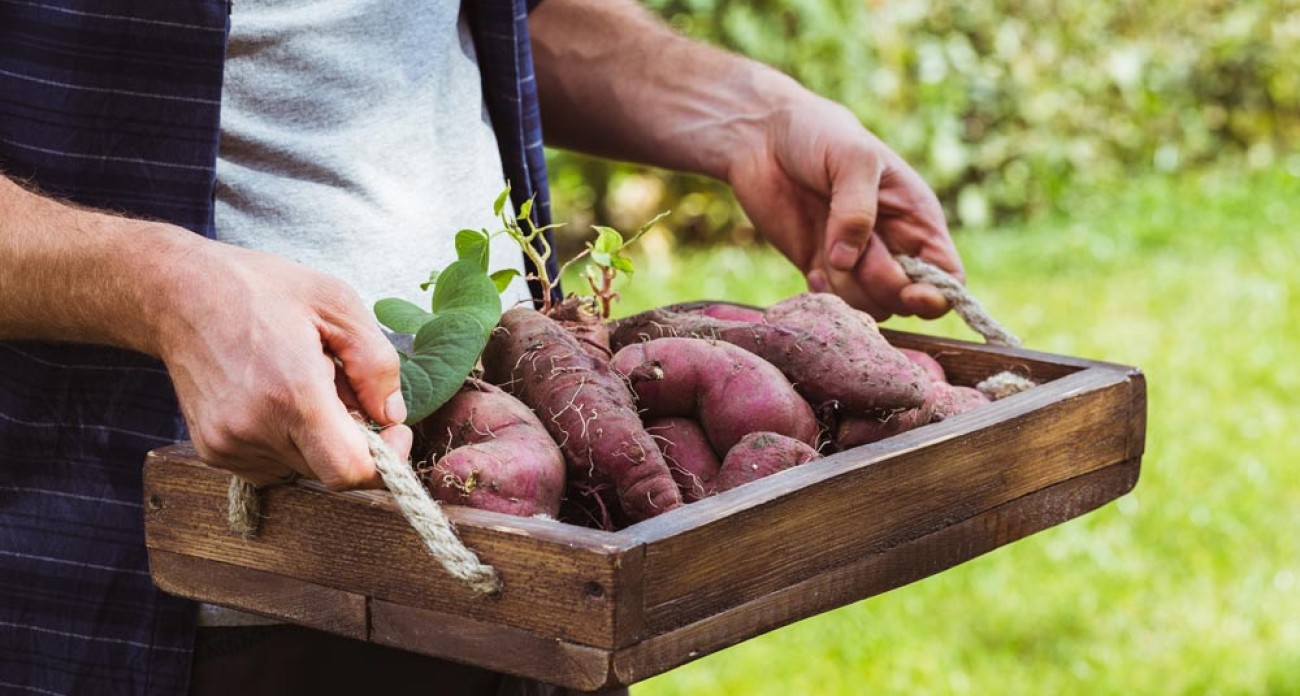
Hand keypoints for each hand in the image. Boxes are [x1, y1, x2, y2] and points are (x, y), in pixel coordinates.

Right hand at [155, 239, 411, 489]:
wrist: (178, 293)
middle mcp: (255, 429)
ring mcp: (228, 445)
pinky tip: (273, 397)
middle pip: (330, 469)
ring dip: (316, 438)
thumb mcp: (338, 304)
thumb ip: (377, 364)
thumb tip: (392, 415)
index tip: (392, 431)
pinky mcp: (211, 451)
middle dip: (350, 438)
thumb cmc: (261, 290)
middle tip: (338, 386)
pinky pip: (271, 464)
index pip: (349, 471)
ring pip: (302, 468)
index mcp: (293, 393)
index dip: (384, 462)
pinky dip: (286, 441)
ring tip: (297, 384)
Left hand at [726, 93, 963, 320]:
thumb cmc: (819, 134)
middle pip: (905, 299)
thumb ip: (857, 209)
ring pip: (870, 308)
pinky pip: (835, 305)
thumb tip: (847, 261)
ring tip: (826, 249)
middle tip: (853, 248)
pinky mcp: (821, 270)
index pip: (948, 277)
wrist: (763, 137)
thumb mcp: (852, 157)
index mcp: (916, 218)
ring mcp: (857, 261)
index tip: (912, 293)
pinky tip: (812, 266)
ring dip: (848, 289)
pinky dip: (824, 296)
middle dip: (880, 283)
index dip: (937, 295)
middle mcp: (893, 245)